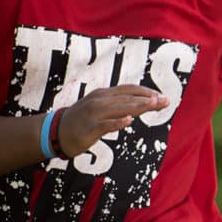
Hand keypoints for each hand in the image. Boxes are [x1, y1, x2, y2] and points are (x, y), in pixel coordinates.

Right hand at [54, 86, 169, 156]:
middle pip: (128, 98)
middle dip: (148, 99)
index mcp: (104, 95)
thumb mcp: (99, 108)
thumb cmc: (82, 120)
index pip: (128, 90)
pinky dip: (117, 122)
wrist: (56, 131)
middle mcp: (100, 101)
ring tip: (154, 105)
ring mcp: (94, 114)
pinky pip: (105, 124)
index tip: (162, 96)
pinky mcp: (89, 128)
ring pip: (119, 108)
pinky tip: (128, 121)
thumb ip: (117, 105)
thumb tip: (139, 106)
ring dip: (138, 106)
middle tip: (165, 101)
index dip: (146, 92)